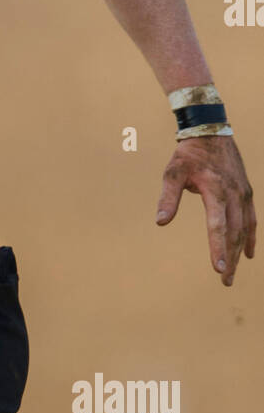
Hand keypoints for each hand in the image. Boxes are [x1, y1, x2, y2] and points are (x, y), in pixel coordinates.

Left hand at [156, 136, 255, 285]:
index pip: (218, 225)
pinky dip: (250, 237)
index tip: (218, 268)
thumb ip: (168, 197)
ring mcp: (243, 194)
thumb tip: (160, 222)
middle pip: (234, 232)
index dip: (218, 247)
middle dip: (230, 258)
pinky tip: (249, 254)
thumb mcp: (173, 172)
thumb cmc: (189, 153)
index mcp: (215, 190)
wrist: (211, 131)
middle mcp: (234, 194)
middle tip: (224, 281)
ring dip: (239, 252)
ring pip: (244, 229)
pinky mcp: (246, 193)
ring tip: (231, 274)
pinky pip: (252, 220)